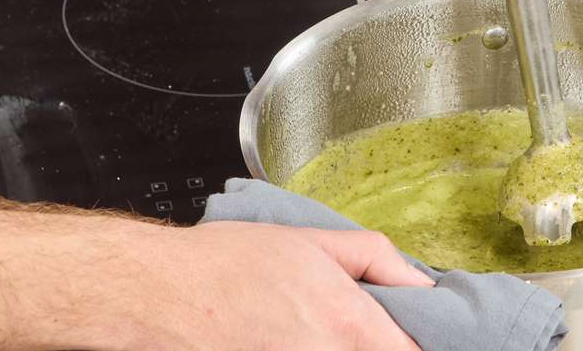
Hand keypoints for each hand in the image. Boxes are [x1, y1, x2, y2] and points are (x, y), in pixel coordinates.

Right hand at [121, 221, 431, 350]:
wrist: (159, 294)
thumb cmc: (227, 264)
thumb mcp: (315, 241)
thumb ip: (378, 260)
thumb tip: (423, 283)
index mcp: (349, 325)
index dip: (417, 345)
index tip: (409, 335)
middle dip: (378, 346)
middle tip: (362, 330)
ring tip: (313, 329)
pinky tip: (289, 340)